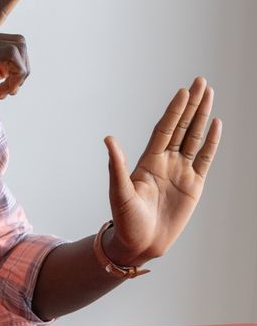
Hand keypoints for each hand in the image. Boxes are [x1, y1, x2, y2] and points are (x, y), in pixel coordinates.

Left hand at [103, 78, 221, 266]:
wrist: (140, 244)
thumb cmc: (125, 220)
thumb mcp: (119, 192)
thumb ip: (117, 165)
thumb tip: (108, 139)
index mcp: (148, 160)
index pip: (165, 128)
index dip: (174, 110)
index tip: (183, 91)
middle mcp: (166, 161)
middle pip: (183, 126)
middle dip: (192, 104)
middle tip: (201, 81)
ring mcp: (181, 171)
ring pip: (195, 137)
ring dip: (202, 116)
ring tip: (209, 94)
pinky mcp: (194, 185)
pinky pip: (205, 158)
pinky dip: (212, 141)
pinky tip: (216, 123)